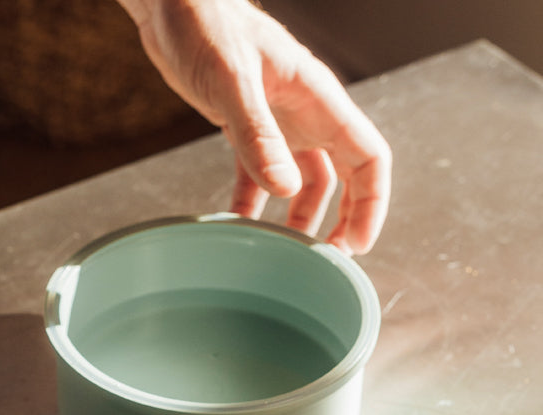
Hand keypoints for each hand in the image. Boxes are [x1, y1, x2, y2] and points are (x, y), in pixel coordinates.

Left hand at [119, 0, 390, 253]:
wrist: (171, 3)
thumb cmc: (205, 24)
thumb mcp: (231, 81)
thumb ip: (258, 135)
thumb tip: (287, 191)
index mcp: (318, 99)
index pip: (368, 157)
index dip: (371, 204)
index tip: (357, 246)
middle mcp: (304, 112)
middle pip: (343, 176)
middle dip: (341, 219)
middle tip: (323, 261)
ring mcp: (276, 120)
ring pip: (303, 179)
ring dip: (297, 217)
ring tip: (283, 253)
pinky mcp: (243, 124)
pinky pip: (259, 172)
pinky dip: (252, 201)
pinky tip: (237, 225)